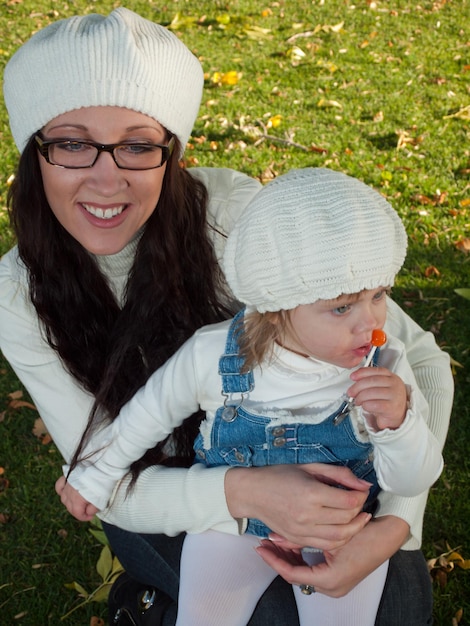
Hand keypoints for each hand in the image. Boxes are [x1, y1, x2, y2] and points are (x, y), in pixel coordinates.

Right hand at [55, 475, 98, 521]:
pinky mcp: (67, 476)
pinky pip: (59, 486)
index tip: (90, 517)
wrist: (101, 464)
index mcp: (77, 500)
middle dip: (78, 511)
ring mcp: (67, 484)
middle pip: (70, 507)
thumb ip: (93, 509)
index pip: (77, 513)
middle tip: (87, 510)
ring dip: (70, 502)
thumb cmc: (102, 482)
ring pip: (64, 498)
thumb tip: (88, 513)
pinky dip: (61, 490)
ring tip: (79, 502)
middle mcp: (69, 493)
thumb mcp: (102, 499)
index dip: (84, 517)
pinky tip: (66, 492)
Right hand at [225, 463, 371, 549]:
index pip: (348, 502)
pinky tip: (343, 529)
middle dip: (359, 510)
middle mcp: (307, 515)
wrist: (253, 492)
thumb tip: (364, 485)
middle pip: (347, 519)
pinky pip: (326, 545)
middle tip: (360, 501)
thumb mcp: (310, 467)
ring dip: (354, 529)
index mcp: (311, 493)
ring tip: (359, 518)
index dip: (360, 496)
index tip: (360, 490)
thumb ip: (340, 474)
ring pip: (339, 537)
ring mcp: (302, 530)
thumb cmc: (280, 475)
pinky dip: (340, 539)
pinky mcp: (297, 539)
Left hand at [255, 515, 408, 596]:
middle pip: (296, 576)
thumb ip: (299, 538)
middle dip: (279, 559)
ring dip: (289, 558)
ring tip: (274, 542)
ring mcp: (336, 584)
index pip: (292, 575)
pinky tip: (291, 544)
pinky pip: (312, 570)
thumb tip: (274, 538)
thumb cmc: (362, 532)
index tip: (261, 548)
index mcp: (330, 581)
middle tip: (264, 544)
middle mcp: (332, 588)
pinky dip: (301, 558)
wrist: (387, 533)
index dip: (274, 560)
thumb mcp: (329, 535)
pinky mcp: (338, 577)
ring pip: (303, 573)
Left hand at [348, 366, 407, 429]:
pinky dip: (366, 405)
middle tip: (351, 392)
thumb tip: (355, 379)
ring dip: (360, 397)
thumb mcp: (380, 386)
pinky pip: (374, 405)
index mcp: (391, 376)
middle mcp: (394, 384)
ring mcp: (395, 395)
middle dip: (357, 387)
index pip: (375, 371)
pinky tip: (365, 406)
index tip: (352, 377)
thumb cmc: (387, 400)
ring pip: (372, 392)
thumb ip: (369, 380)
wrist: (398, 414)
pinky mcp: (392, 408)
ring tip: (358, 401)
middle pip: (372, 381)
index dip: (362, 373)